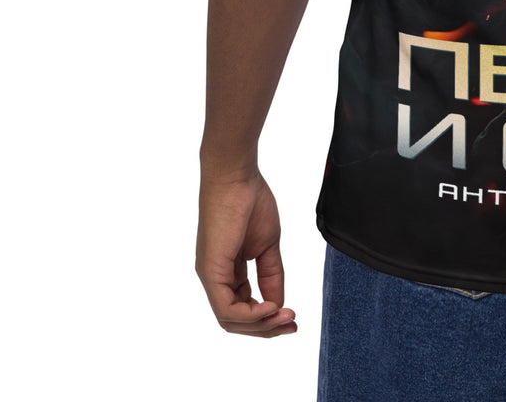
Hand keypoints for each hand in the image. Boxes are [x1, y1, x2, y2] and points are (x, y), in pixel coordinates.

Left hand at [196, 169, 297, 335]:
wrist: (237, 177)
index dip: (268, 317)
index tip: (294, 316)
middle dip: (266, 328)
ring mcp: (211, 276)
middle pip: (237, 320)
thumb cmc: (250, 201)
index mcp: (227, 271)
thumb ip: (272, 274)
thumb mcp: (268, 244)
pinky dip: (250, 314)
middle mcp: (215, 278)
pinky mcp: (211, 271)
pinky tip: (271, 307)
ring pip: (230, 319)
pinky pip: (226, 307)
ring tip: (286, 316)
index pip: (244, 307)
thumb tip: (279, 303)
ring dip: (260, 324)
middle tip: (293, 325)